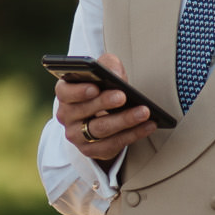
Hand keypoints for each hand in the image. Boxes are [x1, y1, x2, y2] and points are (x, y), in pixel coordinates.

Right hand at [53, 51, 156, 165]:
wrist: (100, 115)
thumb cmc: (102, 88)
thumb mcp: (104, 71)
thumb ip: (108, 65)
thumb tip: (115, 74)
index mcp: (65, 93)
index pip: (65, 92)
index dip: (78, 91)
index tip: (95, 87)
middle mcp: (66, 116)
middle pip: (84, 111)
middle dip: (105, 103)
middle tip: (123, 96)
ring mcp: (77, 135)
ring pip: (100, 129)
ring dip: (124, 120)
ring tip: (144, 112)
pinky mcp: (91, 150)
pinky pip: (113, 144)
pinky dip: (133, 134)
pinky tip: (148, 125)